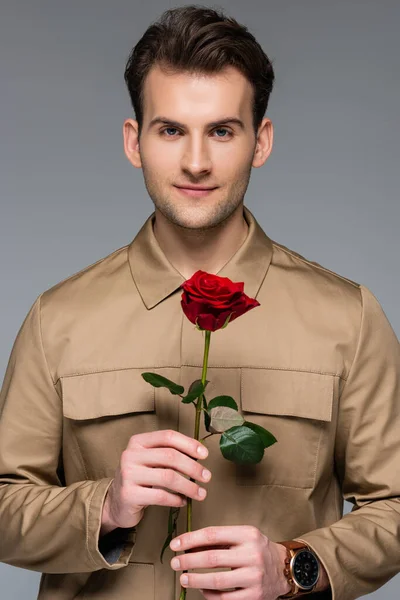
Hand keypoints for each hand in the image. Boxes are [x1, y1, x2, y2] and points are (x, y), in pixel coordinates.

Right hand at [100, 430, 210, 535]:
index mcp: (138, 441)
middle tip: (207, 477)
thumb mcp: (150, 460)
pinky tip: (183, 501)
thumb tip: (199, 454)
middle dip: (193, 467)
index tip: (205, 454)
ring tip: (200, 493)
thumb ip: (168, 454)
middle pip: (170, 456)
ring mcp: (128, 475)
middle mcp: (130, 455)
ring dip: (189, 486)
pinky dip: (176, 500)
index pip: (167, 436)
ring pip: (168, 477)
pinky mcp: (128, 495)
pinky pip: (160, 496)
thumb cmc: (140, 478)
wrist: (115, 502)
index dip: (188, 443)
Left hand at [169, 525, 290, 598]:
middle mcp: (252, 554)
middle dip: (188, 560)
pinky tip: (202, 590)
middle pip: (212, 558)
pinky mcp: (254, 596)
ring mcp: (254, 577)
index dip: (191, 539)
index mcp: (248, 534)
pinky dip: (210, 595)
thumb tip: (189, 545)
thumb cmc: (258, 549)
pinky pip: (225, 598)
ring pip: (217, 581)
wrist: (284, 568)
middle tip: (175, 562)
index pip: (213, 535)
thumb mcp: (242, 536)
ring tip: (184, 578)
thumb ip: (219, 540)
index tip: (176, 543)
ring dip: (195, 580)